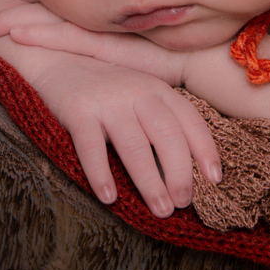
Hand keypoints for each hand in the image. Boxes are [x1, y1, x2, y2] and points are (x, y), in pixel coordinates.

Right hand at [27, 54, 221, 217]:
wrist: (55, 60)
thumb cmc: (104, 88)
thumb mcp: (139, 93)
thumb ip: (161, 118)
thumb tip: (186, 169)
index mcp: (156, 88)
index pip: (189, 119)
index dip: (205, 149)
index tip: (214, 179)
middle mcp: (136, 92)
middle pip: (166, 135)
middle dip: (179, 172)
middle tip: (183, 203)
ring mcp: (107, 100)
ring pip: (134, 145)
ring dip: (149, 181)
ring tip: (160, 209)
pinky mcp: (77, 110)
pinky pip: (91, 146)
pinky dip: (101, 173)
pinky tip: (109, 197)